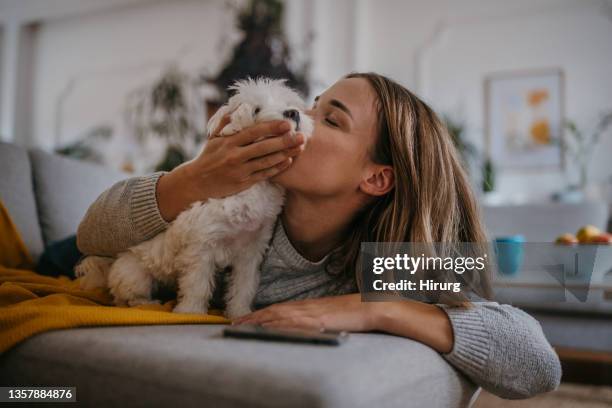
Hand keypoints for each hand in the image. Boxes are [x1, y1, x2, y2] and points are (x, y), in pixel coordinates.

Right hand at [157, 116, 304, 220]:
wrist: (197, 182)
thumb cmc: (208, 157)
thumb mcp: (213, 138)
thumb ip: (226, 122)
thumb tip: (238, 107)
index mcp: (229, 142)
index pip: (253, 132)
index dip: (271, 127)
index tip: (286, 123)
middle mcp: (235, 156)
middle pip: (264, 147)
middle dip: (284, 141)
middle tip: (301, 136)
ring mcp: (240, 170)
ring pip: (267, 161)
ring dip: (285, 154)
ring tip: (300, 147)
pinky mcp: (244, 182)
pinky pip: (264, 174)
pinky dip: (277, 168)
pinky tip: (288, 161)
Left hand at [231, 294, 378, 331]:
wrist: (371, 306)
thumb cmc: (356, 311)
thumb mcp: (333, 316)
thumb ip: (319, 319)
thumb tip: (311, 325)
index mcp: (309, 306)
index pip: (279, 309)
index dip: (261, 314)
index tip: (246, 318)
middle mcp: (306, 307)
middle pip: (273, 310)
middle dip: (252, 317)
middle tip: (233, 322)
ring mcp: (310, 312)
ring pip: (278, 315)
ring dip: (258, 320)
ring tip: (241, 326)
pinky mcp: (316, 319)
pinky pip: (291, 322)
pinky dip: (275, 325)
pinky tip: (265, 329)